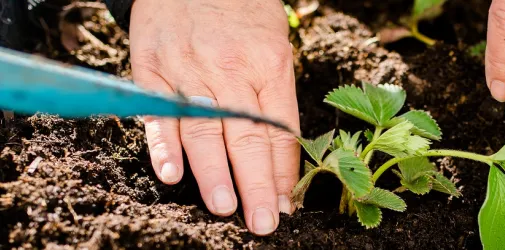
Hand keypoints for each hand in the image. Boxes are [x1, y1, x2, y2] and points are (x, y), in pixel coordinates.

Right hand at [128, 0, 300, 234]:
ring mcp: (189, 69)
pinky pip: (159, 110)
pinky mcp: (153, 67)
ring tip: (224, 207)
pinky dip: (163, 144)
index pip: (278, 130)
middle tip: (261, 223)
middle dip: (255, 184)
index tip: (284, 207)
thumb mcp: (274, 50)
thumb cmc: (244, 16)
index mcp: (268, 66)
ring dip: (213, 172)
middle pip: (246, 135)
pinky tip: (171, 173)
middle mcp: (230, 70)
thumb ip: (276, 102)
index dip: (282, 173)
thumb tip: (281, 161)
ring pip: (204, 128)